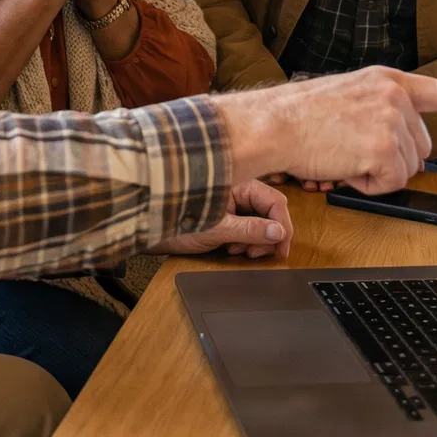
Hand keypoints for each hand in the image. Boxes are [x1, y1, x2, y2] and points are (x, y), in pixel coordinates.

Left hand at [152, 180, 292, 259]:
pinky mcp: (230, 212)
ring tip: (241, 251)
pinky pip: (250, 226)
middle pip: (271, 212)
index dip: (283, 227)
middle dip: (269, 236)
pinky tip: (234, 248)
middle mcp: (240, 189)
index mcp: (239, 183)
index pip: (275, 202)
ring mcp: (235, 201)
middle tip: (256, 254)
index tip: (282, 248)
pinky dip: (247, 240)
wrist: (153, 228)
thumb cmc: (178, 221)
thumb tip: (277, 233)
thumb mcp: (218, 229)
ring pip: (262, 221)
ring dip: (257, 240)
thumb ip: (250, 230)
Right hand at [214, 68, 436, 195]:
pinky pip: (392, 183)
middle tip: (353, 152)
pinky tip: (344, 168)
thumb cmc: (299, 117)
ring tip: (343, 157)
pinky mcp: (385, 147)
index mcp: (387, 81)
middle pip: (422, 148)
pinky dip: (368, 186)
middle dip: (393, 160)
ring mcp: (392, 121)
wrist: (273, 124)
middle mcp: (395, 96)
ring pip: (408, 169)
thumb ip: (382, 110)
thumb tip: (404, 144)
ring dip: (377, 174)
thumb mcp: (349, 97)